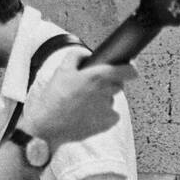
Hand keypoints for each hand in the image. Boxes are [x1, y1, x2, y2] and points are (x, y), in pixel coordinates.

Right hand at [21, 57, 137, 144]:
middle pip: (119, 85)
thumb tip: (87, 55)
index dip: (130, 69)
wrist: (49, 125)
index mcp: (98, 76)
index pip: (128, 71)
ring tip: (84, 104)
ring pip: (112, 100)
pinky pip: (112, 115)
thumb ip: (77, 56)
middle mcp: (106, 92)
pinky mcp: (107, 123)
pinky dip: (104, 115)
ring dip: (103, 100)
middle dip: (109, 84)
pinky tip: (88, 114)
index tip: (128, 69)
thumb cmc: (54, 97)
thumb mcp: (62, 69)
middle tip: (91, 88)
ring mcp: (108, 109)